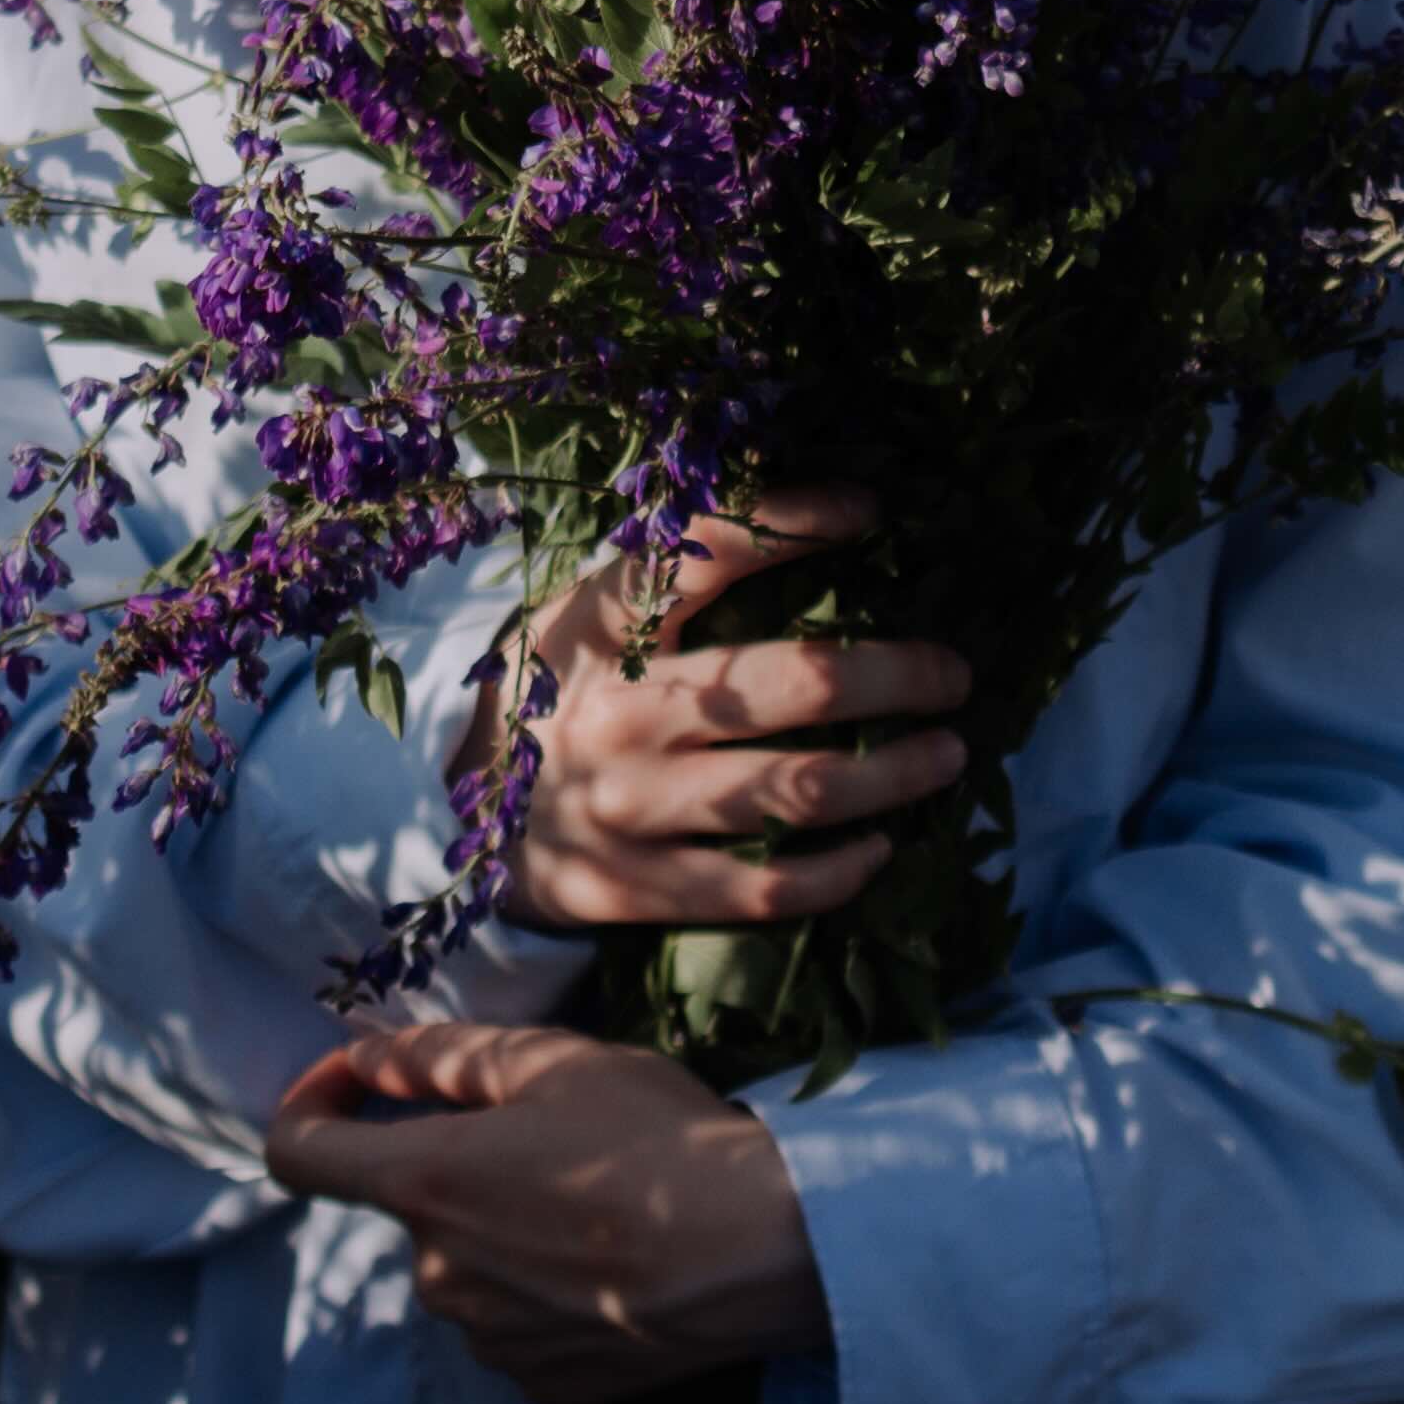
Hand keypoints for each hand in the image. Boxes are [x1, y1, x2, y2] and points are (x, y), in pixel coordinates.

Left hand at [268, 1022, 827, 1403]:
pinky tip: (610, 1263)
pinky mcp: (538, 1384)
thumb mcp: (557, 1063)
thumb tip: (367, 1058)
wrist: (763, 1253)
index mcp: (424, 1183)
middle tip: (552, 1134)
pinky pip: (513, 1321)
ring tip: (597, 1200)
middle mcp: (436, 1274)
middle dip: (456, 1164)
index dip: (309, 1105)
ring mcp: (485, 1339)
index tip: (354, 1082)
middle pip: (411, 1204)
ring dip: (501, 1228)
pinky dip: (541, 1287)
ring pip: (465, 1264)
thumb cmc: (659, 1140)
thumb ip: (443, 1058)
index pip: (298, 1155)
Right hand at [463, 486, 969, 931]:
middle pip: (795, 684)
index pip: (709, 548)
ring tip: (947, 754)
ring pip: (796, 791)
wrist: (448, 809)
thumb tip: (845, 512)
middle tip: (955, 676)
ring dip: (895, 774)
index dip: (799, 519)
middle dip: (899, 675)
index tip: (872, 513)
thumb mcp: (594, 606)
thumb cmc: (557, 689)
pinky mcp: (629, 888)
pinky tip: (880, 847)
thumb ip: (688, 565)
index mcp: (602, 623)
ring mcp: (626, 806)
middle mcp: (618, 710)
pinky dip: (837, 872)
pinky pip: (758, 891)